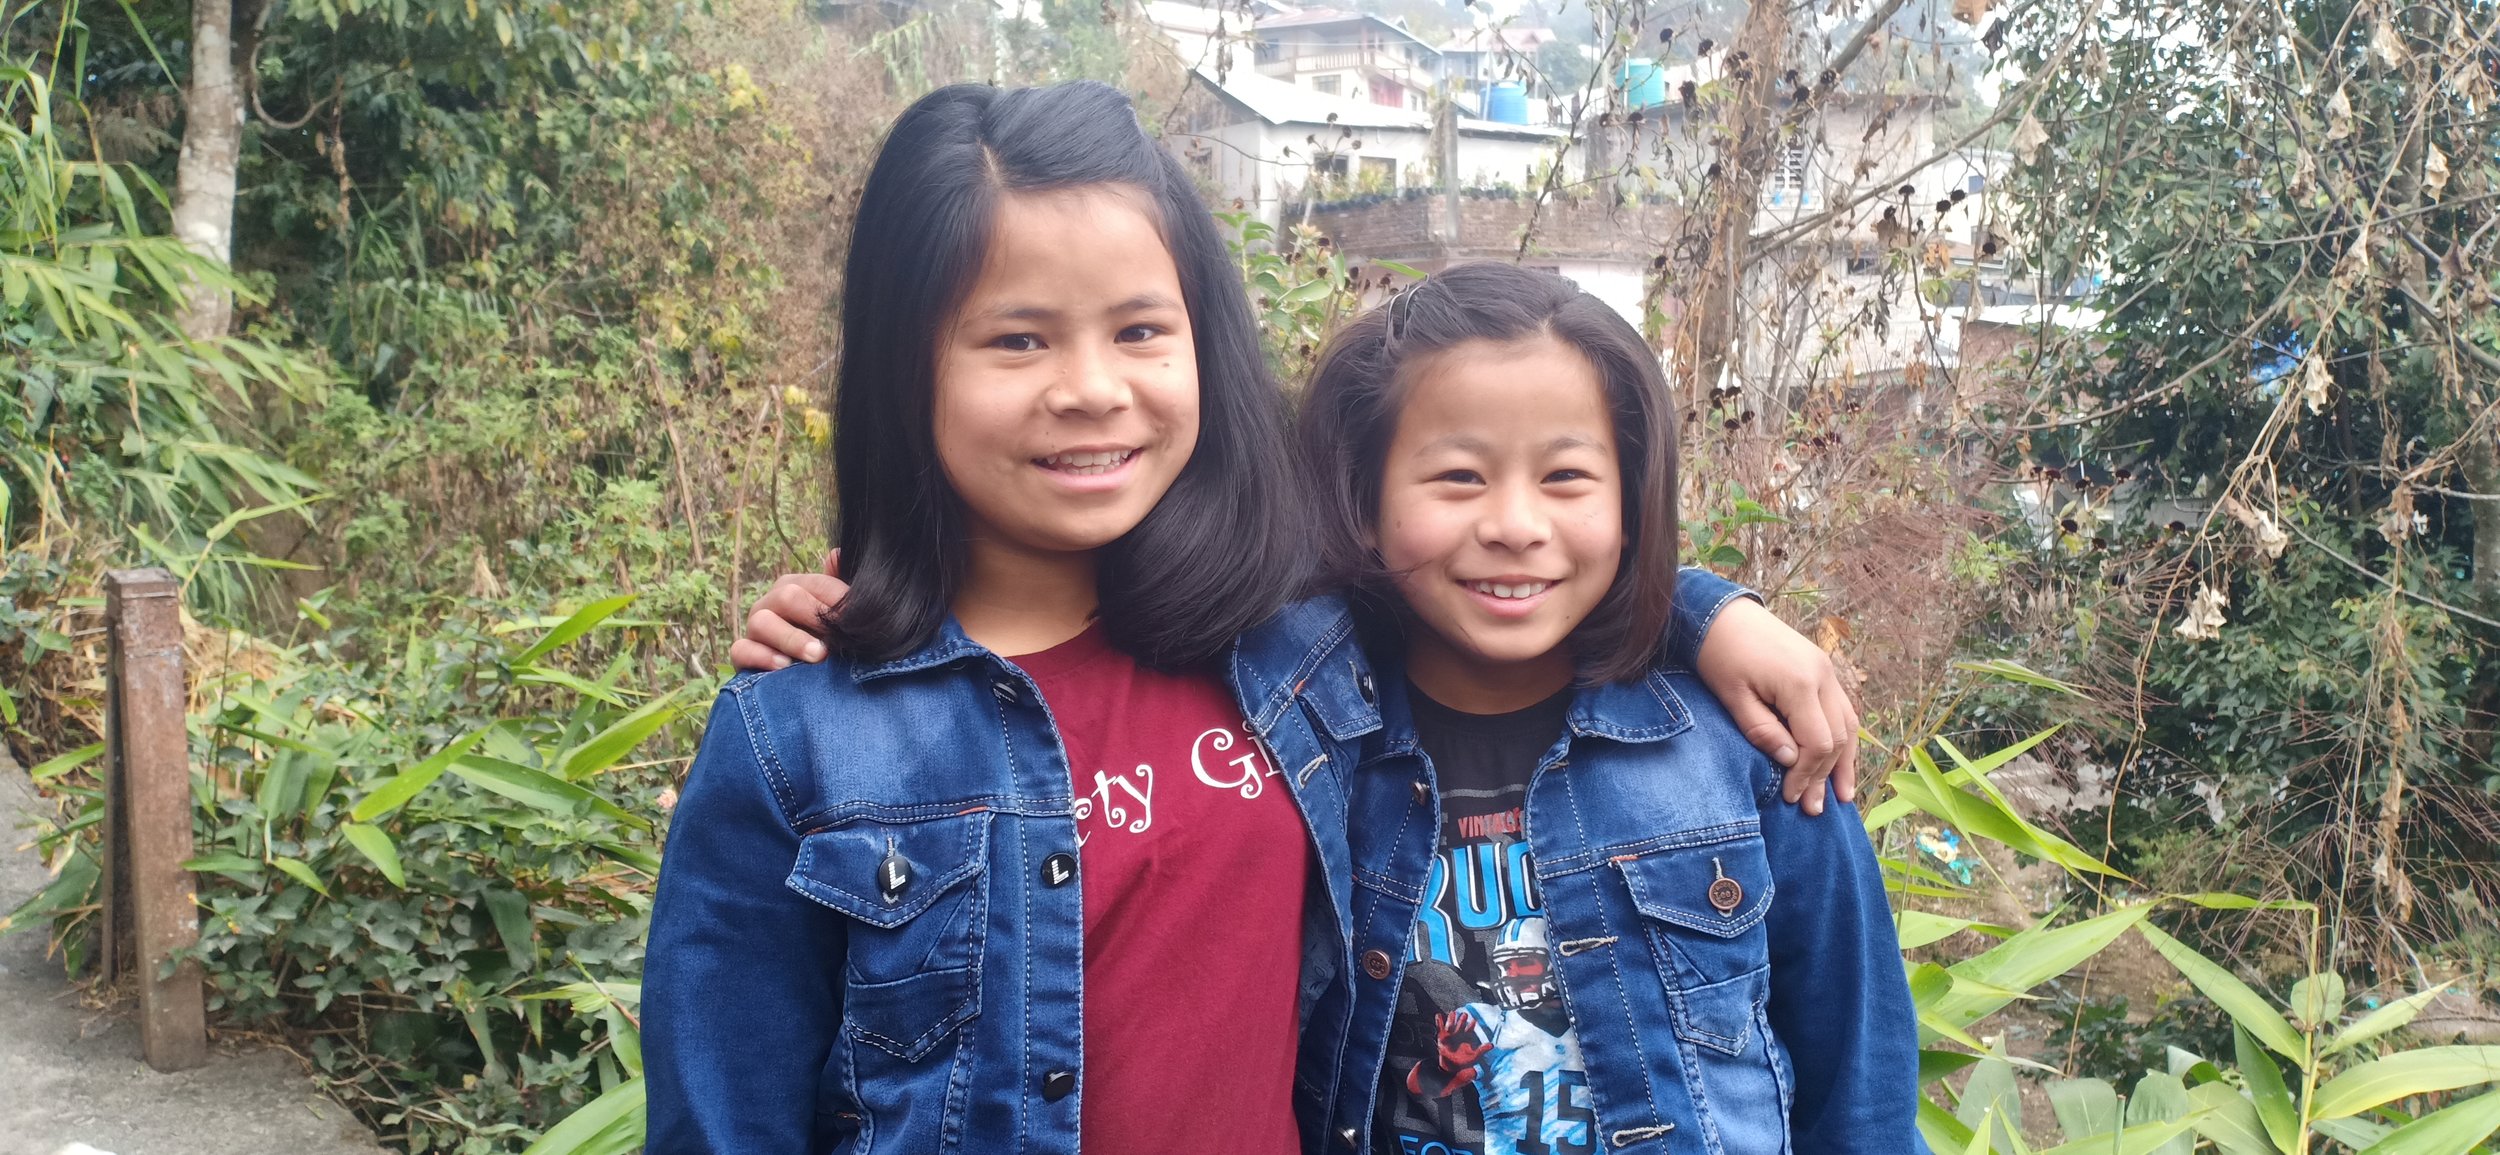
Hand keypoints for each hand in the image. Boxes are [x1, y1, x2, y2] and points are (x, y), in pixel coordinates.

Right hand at [729, 550, 847, 670]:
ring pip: (761, 622)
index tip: (857, 618)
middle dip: (814, 615)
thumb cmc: (823, 639)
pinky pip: (742, 649)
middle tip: (838, 637)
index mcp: (794, 587)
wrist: (803, 676)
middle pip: (786, 597)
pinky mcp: (743, 654)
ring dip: (791, 638)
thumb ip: (837, 586)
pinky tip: (784, 666)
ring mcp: (754, 628)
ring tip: (816, 655)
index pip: (816, 584)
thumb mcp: (836, 614)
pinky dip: (762, 657)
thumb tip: (837, 554)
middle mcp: (770, 603)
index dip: (837, 599)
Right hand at [1432, 1011, 1492, 1072]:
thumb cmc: (1464, 1061)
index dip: (1472, 1025)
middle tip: (1464, 1014)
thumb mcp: (1475, 1055)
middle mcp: (1458, 1034)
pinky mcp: (1442, 1037)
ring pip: (1451, 1025)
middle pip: (1460, 1025)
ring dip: (1451, 1019)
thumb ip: (1483, 1049)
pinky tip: (1438, 1015)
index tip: (1474, 1020)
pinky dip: (1439, 1022)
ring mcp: (1450, 1035)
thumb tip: (1492, 1045)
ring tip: (1452, 1013)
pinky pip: (1440, 1028)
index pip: (1470, 1029)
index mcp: (1466, 1037)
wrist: (1452, 1066)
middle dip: (1462, 1020)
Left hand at [1693, 597, 1860, 815]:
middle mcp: (1823, 675)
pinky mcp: (1822, 668)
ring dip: (1845, 761)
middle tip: (1813, 809)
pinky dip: (1843, 738)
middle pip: (1839, 737)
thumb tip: (1791, 762)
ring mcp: (1827, 669)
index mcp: (1799, 683)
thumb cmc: (1719, 655)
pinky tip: (1840, 761)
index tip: (1790, 797)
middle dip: (1826, 776)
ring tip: (1842, 796)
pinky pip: (1842, 709)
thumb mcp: (1733, 698)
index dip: (1807, 775)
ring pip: (1848, 724)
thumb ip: (1763, 731)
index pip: (1818, 743)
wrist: (1721, 613)